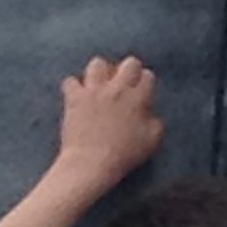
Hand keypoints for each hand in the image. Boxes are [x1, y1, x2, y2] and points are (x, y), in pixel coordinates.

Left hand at [57, 55, 163, 188]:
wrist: (92, 163)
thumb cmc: (123, 156)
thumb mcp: (151, 143)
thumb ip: (155, 123)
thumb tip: (151, 115)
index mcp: (137, 99)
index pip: (147, 76)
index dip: (146, 84)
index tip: (142, 94)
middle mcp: (117, 88)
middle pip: (128, 63)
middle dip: (129, 71)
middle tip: (124, 86)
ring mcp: (93, 90)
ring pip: (98, 64)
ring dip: (100, 73)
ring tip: (100, 86)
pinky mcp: (74, 97)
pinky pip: (70, 81)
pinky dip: (73, 88)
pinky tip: (77, 98)